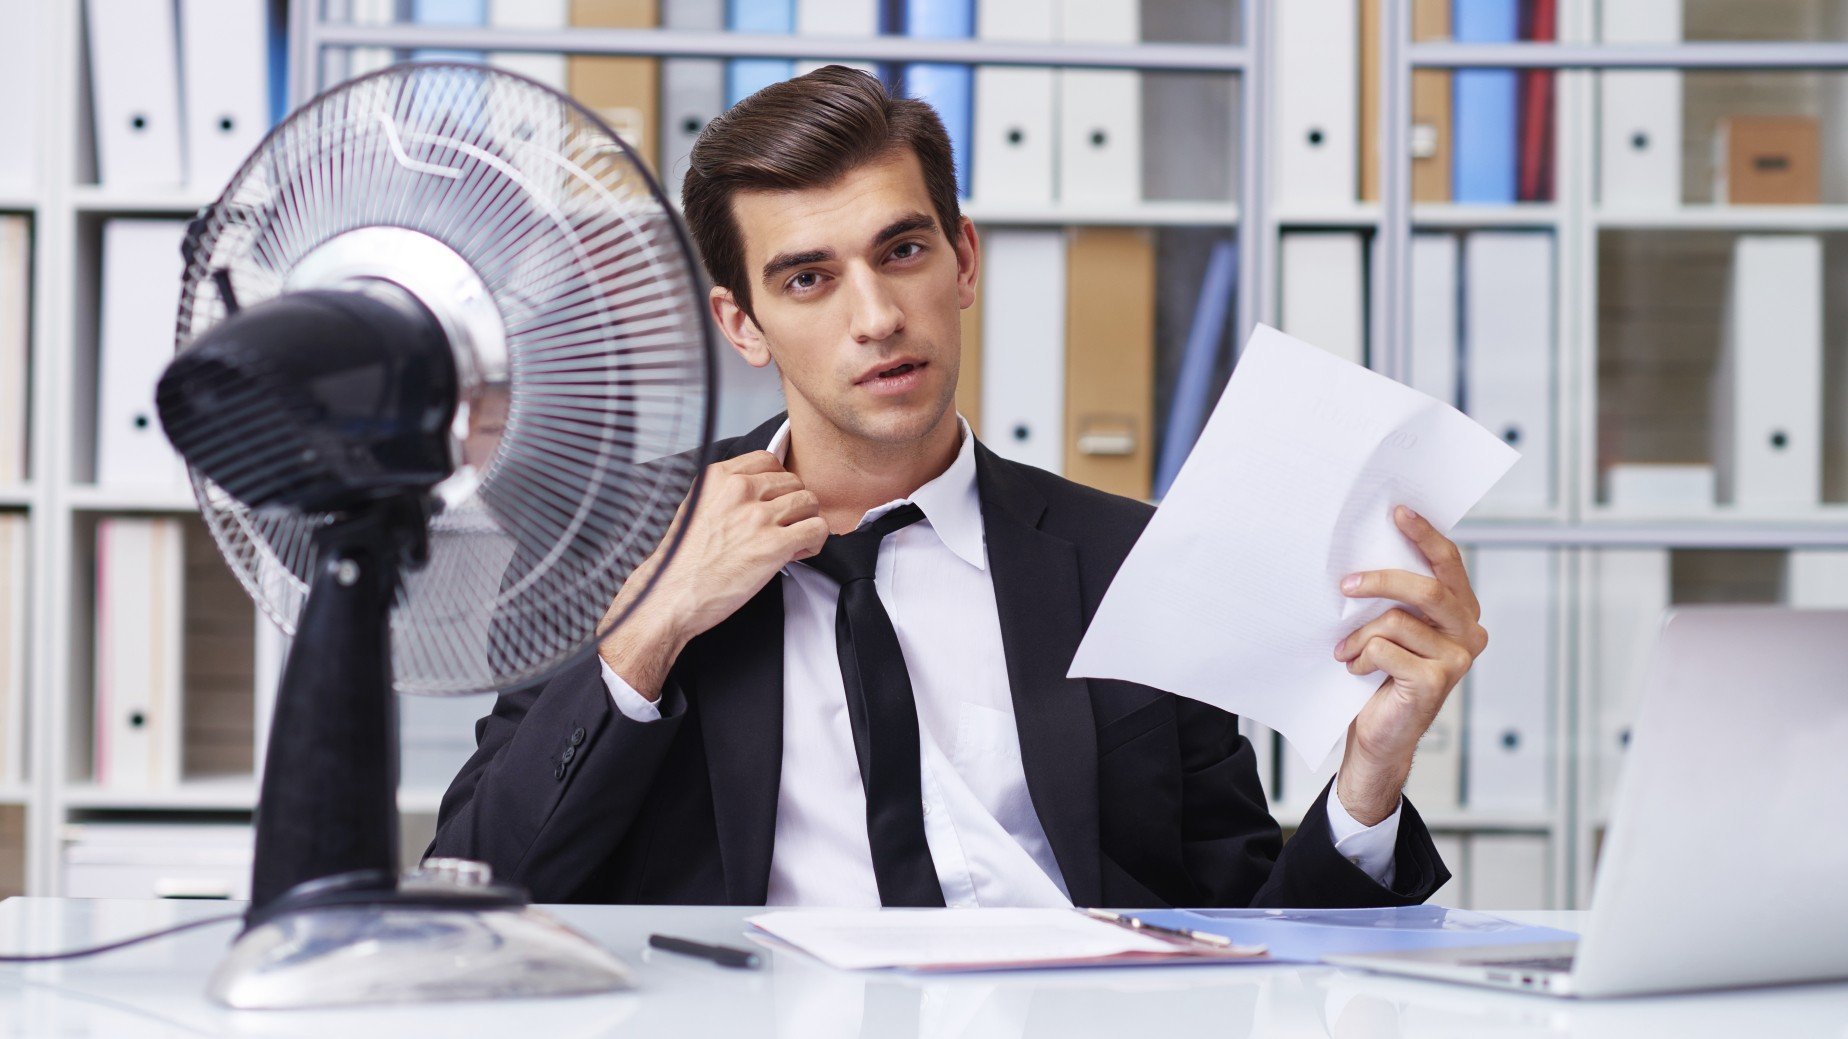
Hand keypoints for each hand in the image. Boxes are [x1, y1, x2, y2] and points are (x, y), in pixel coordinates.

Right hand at [596, 451, 828, 699]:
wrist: (670, 594)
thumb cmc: (682, 560)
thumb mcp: (696, 506)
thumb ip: (727, 491)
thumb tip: (762, 492)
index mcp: (719, 477)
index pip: (770, 460)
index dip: (777, 484)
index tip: (771, 502)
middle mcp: (740, 490)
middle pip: (794, 481)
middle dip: (793, 505)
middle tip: (782, 528)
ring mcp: (758, 516)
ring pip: (810, 502)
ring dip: (805, 522)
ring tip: (790, 541)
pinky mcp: (774, 545)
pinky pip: (818, 528)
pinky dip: (814, 541)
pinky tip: (797, 553)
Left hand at [1331, 506, 1487, 823]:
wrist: (1377, 737)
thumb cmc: (1381, 677)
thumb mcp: (1389, 628)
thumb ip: (1395, 598)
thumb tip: (1365, 554)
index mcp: (1461, 612)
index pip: (1448, 563)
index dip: (1425, 535)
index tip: (1398, 511)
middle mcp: (1468, 633)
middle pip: (1428, 588)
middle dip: (1382, 580)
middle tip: (1346, 584)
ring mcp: (1457, 659)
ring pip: (1398, 620)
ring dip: (1360, 634)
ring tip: (1344, 650)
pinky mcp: (1436, 681)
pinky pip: (1386, 650)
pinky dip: (1362, 657)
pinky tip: (1357, 672)